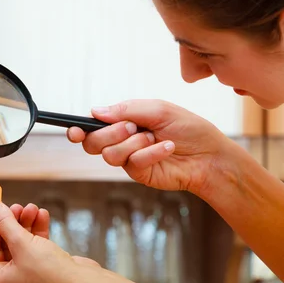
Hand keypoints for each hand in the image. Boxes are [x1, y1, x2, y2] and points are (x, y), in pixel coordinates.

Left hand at [0, 201, 98, 282]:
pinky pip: (36, 248)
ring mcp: (29, 277)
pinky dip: (38, 232)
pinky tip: (43, 216)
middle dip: (13, 223)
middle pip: (6, 246)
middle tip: (17, 206)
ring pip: (22, 244)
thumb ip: (5, 224)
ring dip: (27, 224)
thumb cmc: (50, 273)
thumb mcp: (22, 243)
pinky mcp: (45, 271)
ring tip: (33, 208)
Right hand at [68, 99, 229, 193]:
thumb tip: (95, 111)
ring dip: (132, 143)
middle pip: (93, 142)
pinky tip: (167, 148)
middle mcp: (123, 140)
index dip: (78, 128)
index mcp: (124, 120)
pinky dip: (150, 153)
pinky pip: (131, 163)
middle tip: (132, 127)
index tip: (74, 129)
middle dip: (110, 133)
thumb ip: (126, 109)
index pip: (93, 125)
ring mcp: (129, 158)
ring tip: (155, 138)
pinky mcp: (139, 173)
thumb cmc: (188, 129)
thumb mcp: (159, 110)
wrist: (209, 155)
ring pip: (109, 154)